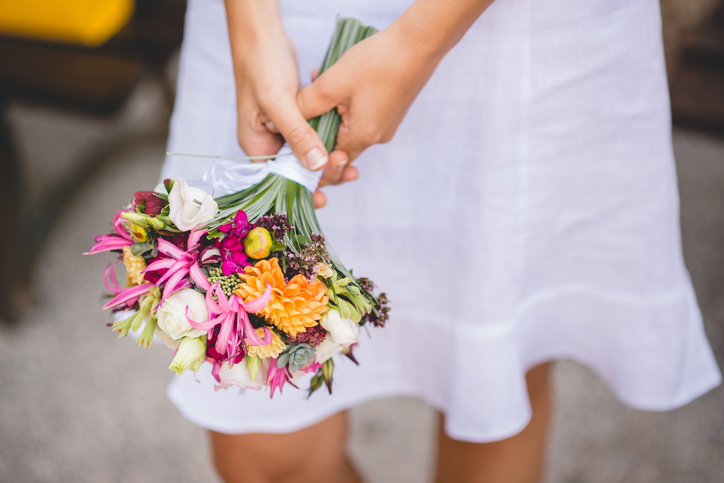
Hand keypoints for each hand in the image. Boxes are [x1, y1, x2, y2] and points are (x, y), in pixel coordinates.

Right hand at [226, 8, 352, 208]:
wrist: (261, 34)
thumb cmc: (261, 65)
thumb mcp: (279, 102)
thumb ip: (297, 135)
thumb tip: (317, 166)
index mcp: (256, 146)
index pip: (277, 180)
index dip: (300, 191)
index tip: (323, 197)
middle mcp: (268, 143)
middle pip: (296, 172)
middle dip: (322, 176)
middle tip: (350, 173)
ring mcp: (281, 132)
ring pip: (308, 156)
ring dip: (329, 159)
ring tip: (354, 166)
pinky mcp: (295, 119)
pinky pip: (313, 138)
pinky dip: (328, 140)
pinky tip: (347, 138)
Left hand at [297, 23, 441, 165]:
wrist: (419, 44)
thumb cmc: (377, 62)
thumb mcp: (331, 84)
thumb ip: (305, 107)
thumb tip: (283, 121)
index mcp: (362, 138)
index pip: (328, 163)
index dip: (309, 155)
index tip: (293, 139)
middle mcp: (376, 138)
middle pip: (337, 146)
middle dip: (317, 127)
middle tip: (304, 105)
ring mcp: (385, 126)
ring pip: (347, 128)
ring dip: (330, 112)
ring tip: (319, 84)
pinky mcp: (390, 112)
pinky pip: (360, 117)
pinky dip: (344, 106)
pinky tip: (337, 82)